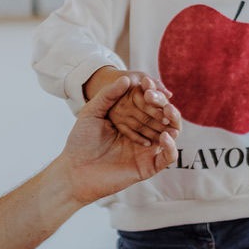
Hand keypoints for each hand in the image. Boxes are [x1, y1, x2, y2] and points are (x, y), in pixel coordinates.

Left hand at [64, 76, 178, 203]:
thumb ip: (108, 95)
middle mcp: (141, 133)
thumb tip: (126, 78)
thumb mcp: (92, 112)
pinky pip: (168, 157)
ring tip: (168, 111)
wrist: (74, 170)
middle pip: (163, 117)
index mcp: (130, 119)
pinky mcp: (148, 167)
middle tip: (156, 97)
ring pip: (171, 134)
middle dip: (164, 104)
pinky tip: (165, 136)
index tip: (146, 82)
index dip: (150, 92)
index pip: (148, 103)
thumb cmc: (80, 141)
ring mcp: (146, 150)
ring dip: (174, 121)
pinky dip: (171, 147)